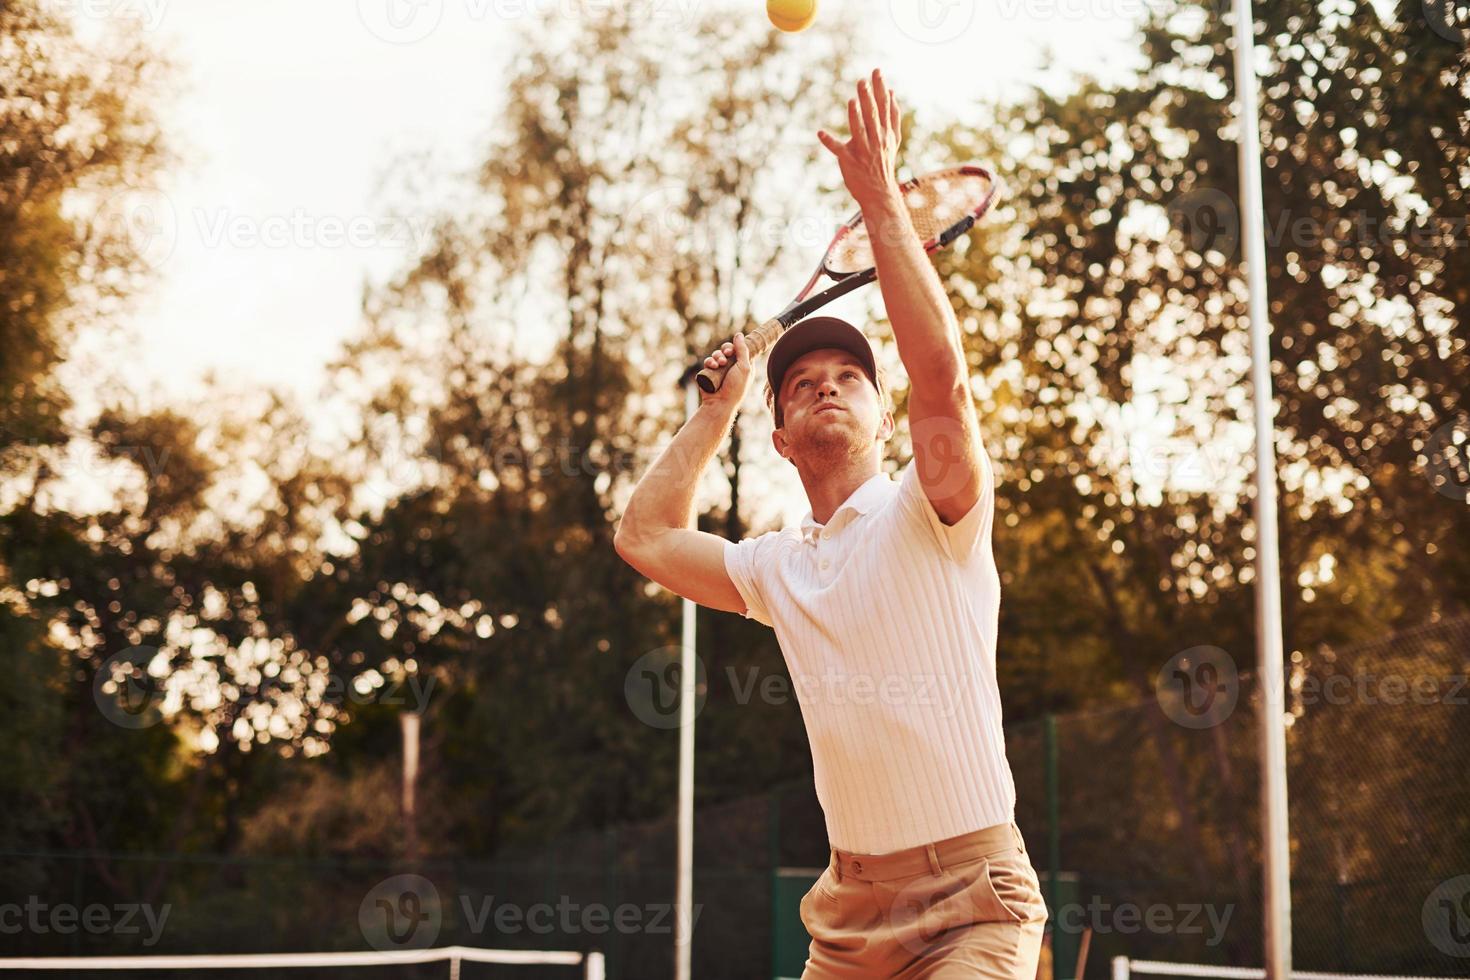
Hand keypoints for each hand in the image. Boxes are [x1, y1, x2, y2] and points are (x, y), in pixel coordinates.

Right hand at [699, 332, 752, 409]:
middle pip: (727, 350)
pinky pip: (708, 361)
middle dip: (726, 350)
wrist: (720, 404)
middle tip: (727, 354)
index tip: (733, 349)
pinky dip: (710, 361)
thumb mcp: (744, 367)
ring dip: (717, 356)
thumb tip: (739, 334)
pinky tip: (712, 366)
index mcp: (743, 365)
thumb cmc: (736, 388)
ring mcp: (720, 370)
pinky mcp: (710, 373)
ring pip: (717, 354)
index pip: (740, 349)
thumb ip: (742, 350)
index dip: (736, 347)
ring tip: (719, 364)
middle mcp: (732, 367)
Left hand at [818, 69, 901, 210]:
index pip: (884, 107)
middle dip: (868, 98)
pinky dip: (829, 141)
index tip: (876, 72)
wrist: (879, 192)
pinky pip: (838, 149)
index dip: (880, 89)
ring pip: (859, 130)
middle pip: (872, 115)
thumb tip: (892, 92)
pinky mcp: (849, 161)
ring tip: (852, 101)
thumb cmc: (884, 162)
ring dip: (855, 116)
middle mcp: (876, 140)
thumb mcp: (893, 140)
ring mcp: (862, 150)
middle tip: (862, 81)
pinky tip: (820, 133)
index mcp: (885, 132)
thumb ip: (893, 116)